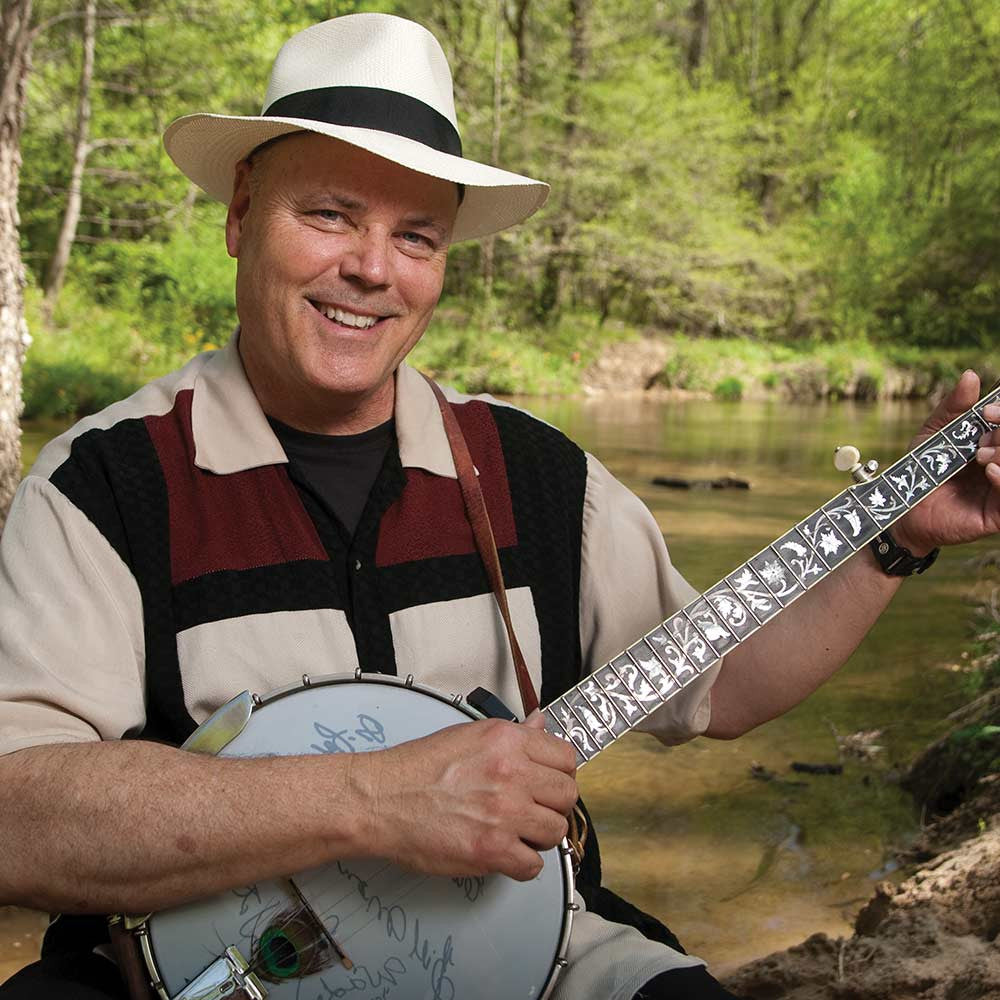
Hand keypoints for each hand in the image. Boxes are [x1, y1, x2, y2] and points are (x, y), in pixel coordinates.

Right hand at [356, 714, 577, 880]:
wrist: (380, 799)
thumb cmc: (415, 769)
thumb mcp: (468, 735)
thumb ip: (511, 734)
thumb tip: (539, 725)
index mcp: (506, 740)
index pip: (566, 758)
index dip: (559, 773)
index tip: (548, 783)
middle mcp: (511, 773)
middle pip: (567, 796)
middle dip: (553, 805)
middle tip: (532, 810)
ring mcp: (504, 813)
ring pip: (555, 832)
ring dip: (539, 836)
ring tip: (515, 831)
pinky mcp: (491, 850)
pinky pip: (532, 866)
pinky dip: (521, 864)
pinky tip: (503, 852)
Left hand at [893, 370, 999, 554]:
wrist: (901, 508)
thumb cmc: (918, 470)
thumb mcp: (933, 434)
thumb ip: (953, 408)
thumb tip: (970, 375)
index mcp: (992, 445)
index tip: (988, 412)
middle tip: (981, 439)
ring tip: (980, 456)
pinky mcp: (996, 513)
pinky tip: (990, 471)